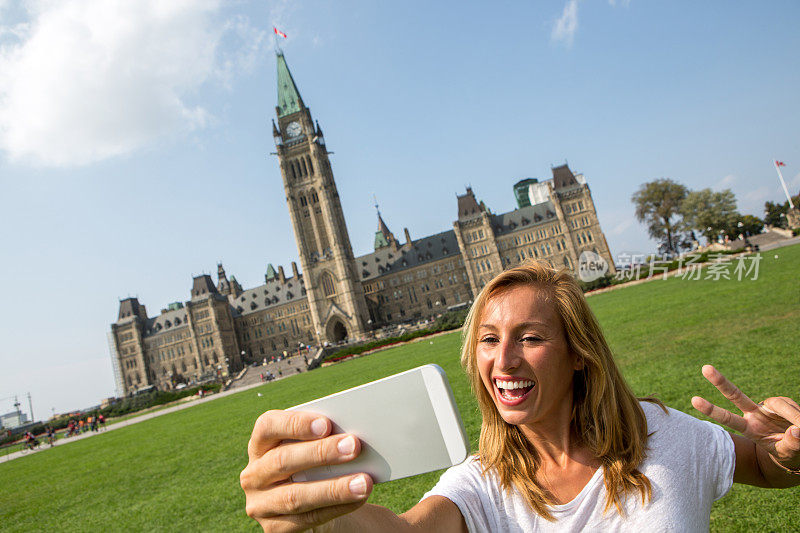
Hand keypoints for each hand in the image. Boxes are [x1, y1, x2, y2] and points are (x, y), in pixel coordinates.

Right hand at [240, 410, 373, 531]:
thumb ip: (323, 440)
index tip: (326, 424)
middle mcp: (253, 474)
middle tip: (354, 446)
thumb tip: (351, 438)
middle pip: (282, 461)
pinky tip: (359, 498)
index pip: (268, 426)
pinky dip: (337, 507)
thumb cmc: (314, 466)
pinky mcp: (274, 529)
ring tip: (364, 481)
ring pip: (295, 496)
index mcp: (260, 444)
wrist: (311, 505)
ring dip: (334, 488)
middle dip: (320, 453)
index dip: (295, 424)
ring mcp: (260, 505)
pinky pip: (307, 519)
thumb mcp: (312, 449)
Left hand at [692, 365, 799, 470]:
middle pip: (735, 395)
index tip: (694, 400)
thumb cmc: (788, 452)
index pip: (728, 419)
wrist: (798, 448)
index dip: (712, 410)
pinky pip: (792, 408)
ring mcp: (768, 407)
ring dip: (793, 416)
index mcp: (749, 428)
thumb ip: (791, 444)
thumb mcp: (787, 453)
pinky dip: (799, 416)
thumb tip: (797, 430)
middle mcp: (754, 414)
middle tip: (705, 368)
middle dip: (720, 382)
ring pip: (778, 404)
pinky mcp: (782, 403)